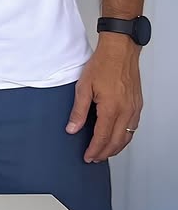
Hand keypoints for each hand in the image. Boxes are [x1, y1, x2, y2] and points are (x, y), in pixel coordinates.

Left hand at [67, 33, 143, 161]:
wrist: (120, 51)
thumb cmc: (102, 64)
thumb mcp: (83, 86)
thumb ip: (78, 110)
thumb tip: (72, 129)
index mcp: (111, 109)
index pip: (102, 137)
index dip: (94, 150)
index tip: (87, 157)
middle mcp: (126, 112)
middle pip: (116, 142)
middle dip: (104, 153)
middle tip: (94, 158)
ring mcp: (134, 110)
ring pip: (127, 137)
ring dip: (115, 148)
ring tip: (104, 152)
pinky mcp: (137, 106)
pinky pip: (132, 128)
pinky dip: (124, 137)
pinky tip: (117, 137)